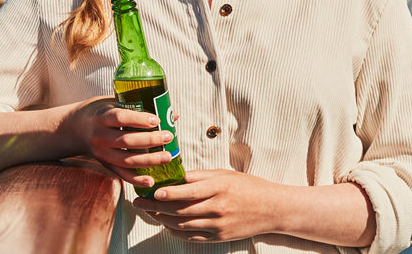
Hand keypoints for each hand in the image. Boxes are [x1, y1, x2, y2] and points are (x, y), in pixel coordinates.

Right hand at [68, 96, 176, 189]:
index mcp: (101, 117)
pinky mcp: (105, 164)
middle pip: (126, 140)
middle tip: (169, 137)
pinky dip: (136, 179)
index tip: (157, 120)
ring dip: (148, 160)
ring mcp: (101, 153)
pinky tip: (151, 181)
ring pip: (126, 159)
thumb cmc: (101, 111)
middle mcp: (99, 136)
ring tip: (168, 157)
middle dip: (150, 140)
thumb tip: (173, 115)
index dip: (138, 120)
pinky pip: (121, 174)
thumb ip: (139, 107)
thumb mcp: (114, 102)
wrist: (74, 128)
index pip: (120, 117)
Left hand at [132, 169, 286, 241]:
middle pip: (180, 209)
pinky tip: (167, 224)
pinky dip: (176, 231)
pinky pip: (191, 236)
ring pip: (182, 224)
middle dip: (156, 207)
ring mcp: (217, 225)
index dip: (167, 193)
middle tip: (140, 203)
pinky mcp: (218, 237)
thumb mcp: (225, 174)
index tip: (151, 192)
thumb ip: (201, 176)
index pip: (187, 191)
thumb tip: (176, 176)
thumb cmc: (248, 187)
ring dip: (163, 219)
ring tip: (150, 212)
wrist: (271, 209)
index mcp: (219, 187)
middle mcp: (217, 207)